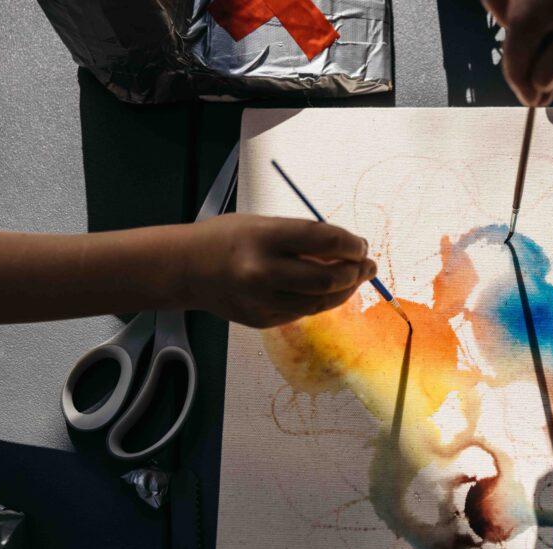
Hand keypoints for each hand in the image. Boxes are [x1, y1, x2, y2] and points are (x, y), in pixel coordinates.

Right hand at [180, 213, 376, 327]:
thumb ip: (304, 237)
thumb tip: (349, 249)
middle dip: (355, 273)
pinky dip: (319, 301)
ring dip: (344, 291)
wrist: (186, 268)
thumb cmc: (227, 238)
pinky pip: (303, 312)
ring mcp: (262, 300)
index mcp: (266, 238)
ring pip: (320, 302)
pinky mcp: (262, 320)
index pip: (326, 241)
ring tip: (353, 279)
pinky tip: (325, 290)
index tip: (361, 246)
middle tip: (366, 266)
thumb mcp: (265, 224)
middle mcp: (264, 272)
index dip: (352, 245)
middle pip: (328, 279)